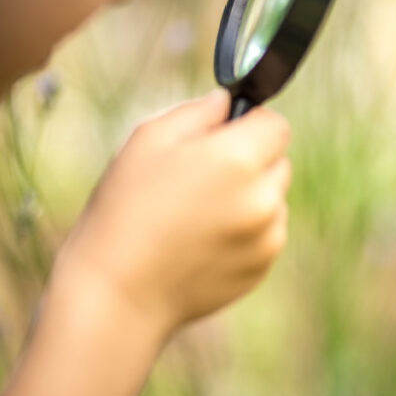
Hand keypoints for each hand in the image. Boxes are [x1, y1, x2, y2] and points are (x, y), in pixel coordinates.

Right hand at [51, 89, 290, 339]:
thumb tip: (228, 103)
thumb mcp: (148, 141)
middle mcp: (263, 198)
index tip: (224, 134)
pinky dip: (245, 231)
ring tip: (197, 214)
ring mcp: (267, 236)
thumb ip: (199, 112)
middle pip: (278, 161)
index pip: (276, 124)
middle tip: (202, 176)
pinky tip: (202, 241)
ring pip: (274, 199)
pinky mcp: (262, 266)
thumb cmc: (124, 209)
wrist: (117, 292)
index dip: (250, 124)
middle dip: (250, 160)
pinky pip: (266, 234)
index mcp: (238, 159)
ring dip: (250, 197)